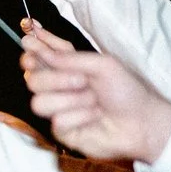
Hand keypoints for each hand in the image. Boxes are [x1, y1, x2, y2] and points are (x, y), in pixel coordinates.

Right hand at [22, 39, 170, 162]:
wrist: (140, 122)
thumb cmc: (126, 91)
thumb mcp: (102, 65)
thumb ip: (70, 58)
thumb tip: (39, 52)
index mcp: (69, 67)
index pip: (42, 55)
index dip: (33, 49)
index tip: (29, 41)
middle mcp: (60, 87)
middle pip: (32, 79)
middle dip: (55, 79)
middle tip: (82, 81)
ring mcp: (58, 109)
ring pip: (39, 103)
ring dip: (71, 101)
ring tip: (94, 102)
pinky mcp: (61, 130)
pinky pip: (57, 121)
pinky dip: (80, 117)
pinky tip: (95, 117)